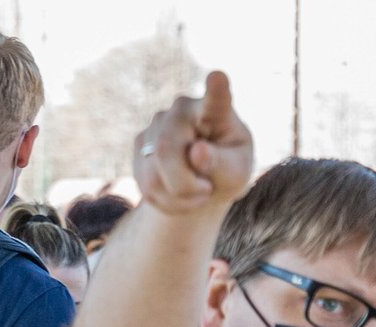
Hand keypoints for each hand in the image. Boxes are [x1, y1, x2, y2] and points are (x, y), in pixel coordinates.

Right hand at [134, 71, 253, 214]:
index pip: (215, 101)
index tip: (219, 76)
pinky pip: (146, 184)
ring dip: (179, 196)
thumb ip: (221, 163)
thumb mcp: (236, 174)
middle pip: (166, 150)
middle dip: (185, 184)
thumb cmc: (228, 173)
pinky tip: (179, 195)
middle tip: (206, 192)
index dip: (216, 90)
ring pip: (154, 172)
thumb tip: (197, 151)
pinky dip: (167, 201)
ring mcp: (156, 125)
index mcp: (215, 113)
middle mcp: (180, 110)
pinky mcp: (139, 145)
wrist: (204, 186)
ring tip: (198, 192)